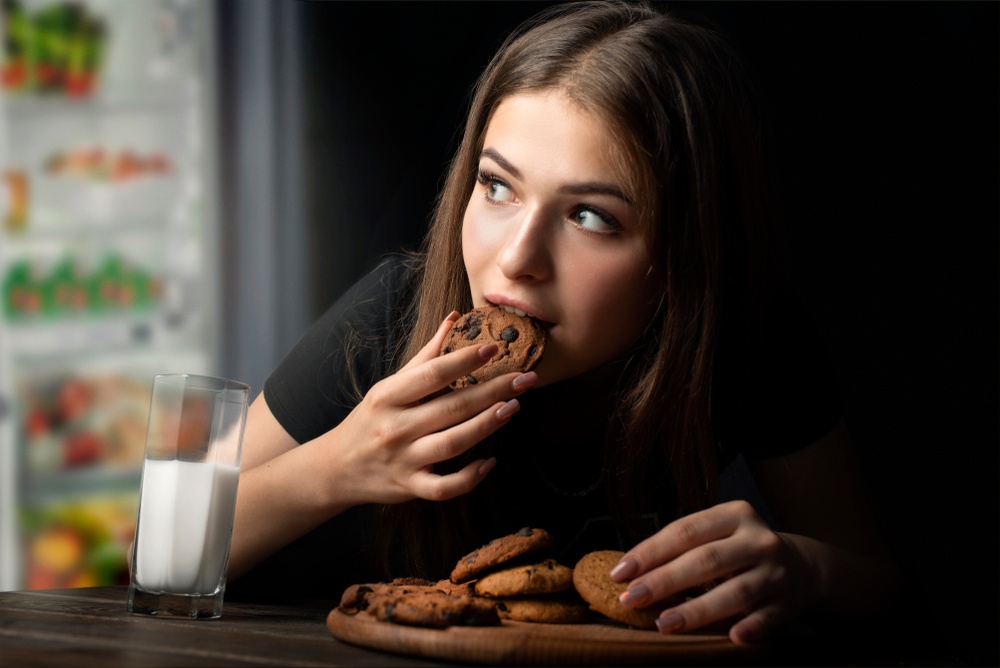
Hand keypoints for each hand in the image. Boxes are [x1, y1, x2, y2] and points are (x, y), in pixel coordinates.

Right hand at [328, 311, 536, 506]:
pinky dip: (469, 477)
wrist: (337, 467)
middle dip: (492, 391)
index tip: (494, 348)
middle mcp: (395, 427)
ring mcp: (403, 460)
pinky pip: (444, 487)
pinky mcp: (409, 487)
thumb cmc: (370, 419)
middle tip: (525, 379)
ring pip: (452, 444)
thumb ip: (426, 355)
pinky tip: (490, 462)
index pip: (432, 374)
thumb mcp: (390, 385)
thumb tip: (456, 318)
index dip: (465, 360)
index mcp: (389, 396)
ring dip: (487, 426)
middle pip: (451, 407)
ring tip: (513, 408)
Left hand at [611, 500, 819, 644]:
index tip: (621, 572)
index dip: (650, 552)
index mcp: (734, 515)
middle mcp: (758, 540)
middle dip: (664, 581)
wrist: (804, 566)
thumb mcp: (720, 534)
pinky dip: (750, 627)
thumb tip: (632, 571)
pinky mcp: (789, 603)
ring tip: (664, 623)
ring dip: (697, 609)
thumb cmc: (742, 550)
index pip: (685, 531)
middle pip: (706, 560)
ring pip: (735, 592)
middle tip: (632, 599)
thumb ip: (684, 547)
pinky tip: (732, 637)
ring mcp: (776, 572)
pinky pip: (768, 618)